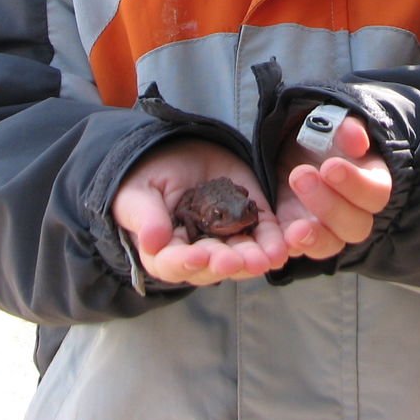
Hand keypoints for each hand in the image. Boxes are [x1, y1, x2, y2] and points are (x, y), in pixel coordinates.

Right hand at [111, 139, 287, 286]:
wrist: (177, 152)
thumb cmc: (148, 177)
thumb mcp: (138, 192)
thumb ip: (145, 217)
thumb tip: (151, 242)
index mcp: (165, 252)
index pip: (172, 264)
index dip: (184, 263)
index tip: (197, 257)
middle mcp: (198, 254)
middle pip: (211, 267)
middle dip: (225, 264)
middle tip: (236, 261)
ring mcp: (226, 240)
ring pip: (241, 258)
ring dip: (253, 260)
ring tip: (266, 258)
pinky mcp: (250, 221)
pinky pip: (263, 236)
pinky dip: (273, 242)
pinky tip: (281, 247)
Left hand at [275, 114, 391, 260]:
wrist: (299, 147)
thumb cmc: (324, 135)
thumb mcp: (334, 123)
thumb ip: (347, 128)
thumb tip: (357, 139)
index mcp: (372, 181)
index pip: (376, 192)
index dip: (355, 183)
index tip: (329, 166)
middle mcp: (357, 212)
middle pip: (356, 225)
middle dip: (329, 205)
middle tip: (300, 176)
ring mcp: (331, 229)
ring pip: (332, 243)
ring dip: (314, 236)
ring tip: (293, 228)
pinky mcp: (305, 237)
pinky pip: (305, 249)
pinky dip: (295, 247)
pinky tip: (282, 239)